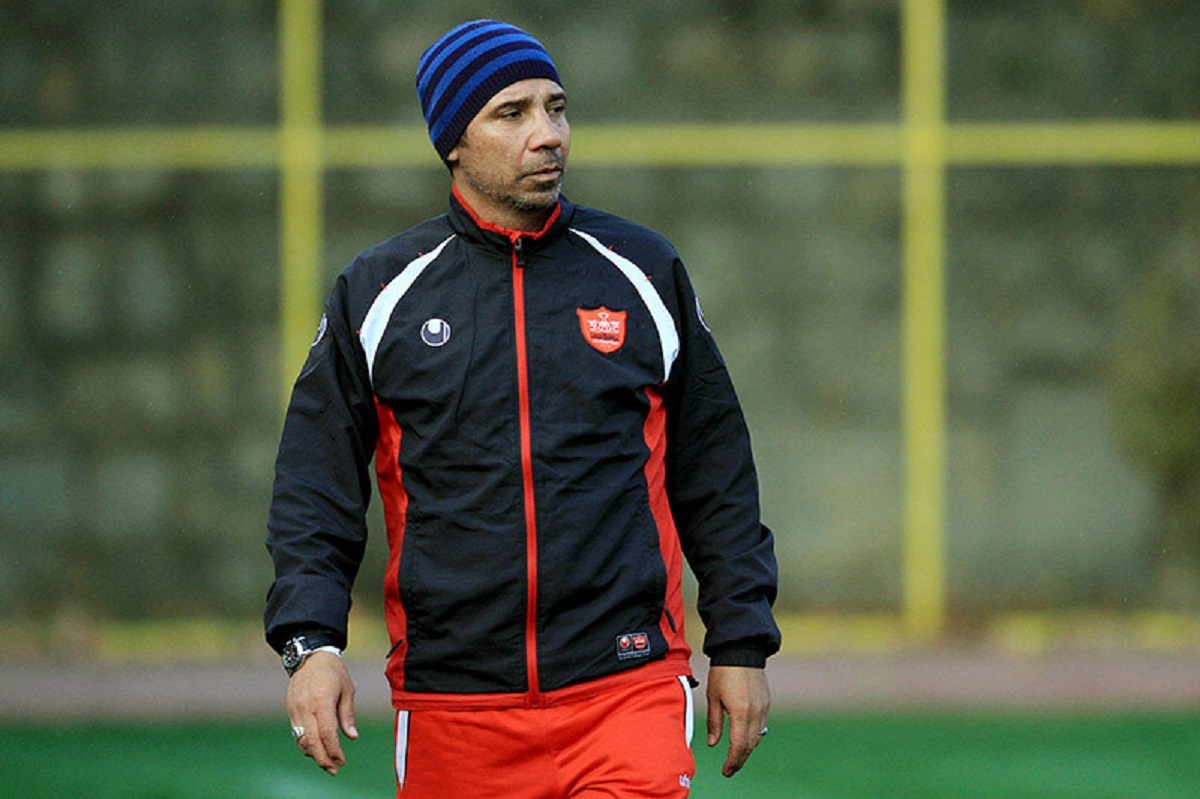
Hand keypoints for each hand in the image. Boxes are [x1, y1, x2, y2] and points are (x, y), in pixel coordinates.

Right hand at [286, 652, 358, 775]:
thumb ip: (347, 714)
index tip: (342, 760)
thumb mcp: (347, 689)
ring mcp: (295, 708)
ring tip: (326, 763)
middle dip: (323, 759)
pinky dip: (305, 744)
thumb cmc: (333, 671)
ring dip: (313, 754)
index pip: (327, 733)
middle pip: (312, 741)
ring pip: (302, 739)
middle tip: (334, 769)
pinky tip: (315, 749)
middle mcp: (306, 706)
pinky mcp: (290, 709)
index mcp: (322, 700)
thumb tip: (352, 737)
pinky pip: (296, 732)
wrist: (310, 656)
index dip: (334, 750)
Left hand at [705, 665, 769, 777]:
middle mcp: (755, 713)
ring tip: (736, 755)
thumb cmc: (723, 672)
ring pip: (758, 737)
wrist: (741, 650)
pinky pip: (762, 725)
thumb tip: (712, 744)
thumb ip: (714, 722)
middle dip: (740, 759)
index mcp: (740, 713)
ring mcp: (763, 708)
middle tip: (730, 768)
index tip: (726, 770)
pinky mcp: (766, 702)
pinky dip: (754, 735)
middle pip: (750, 745)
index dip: (733, 761)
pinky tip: (745, 737)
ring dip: (747, 748)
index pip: (739, 746)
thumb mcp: (713, 697)